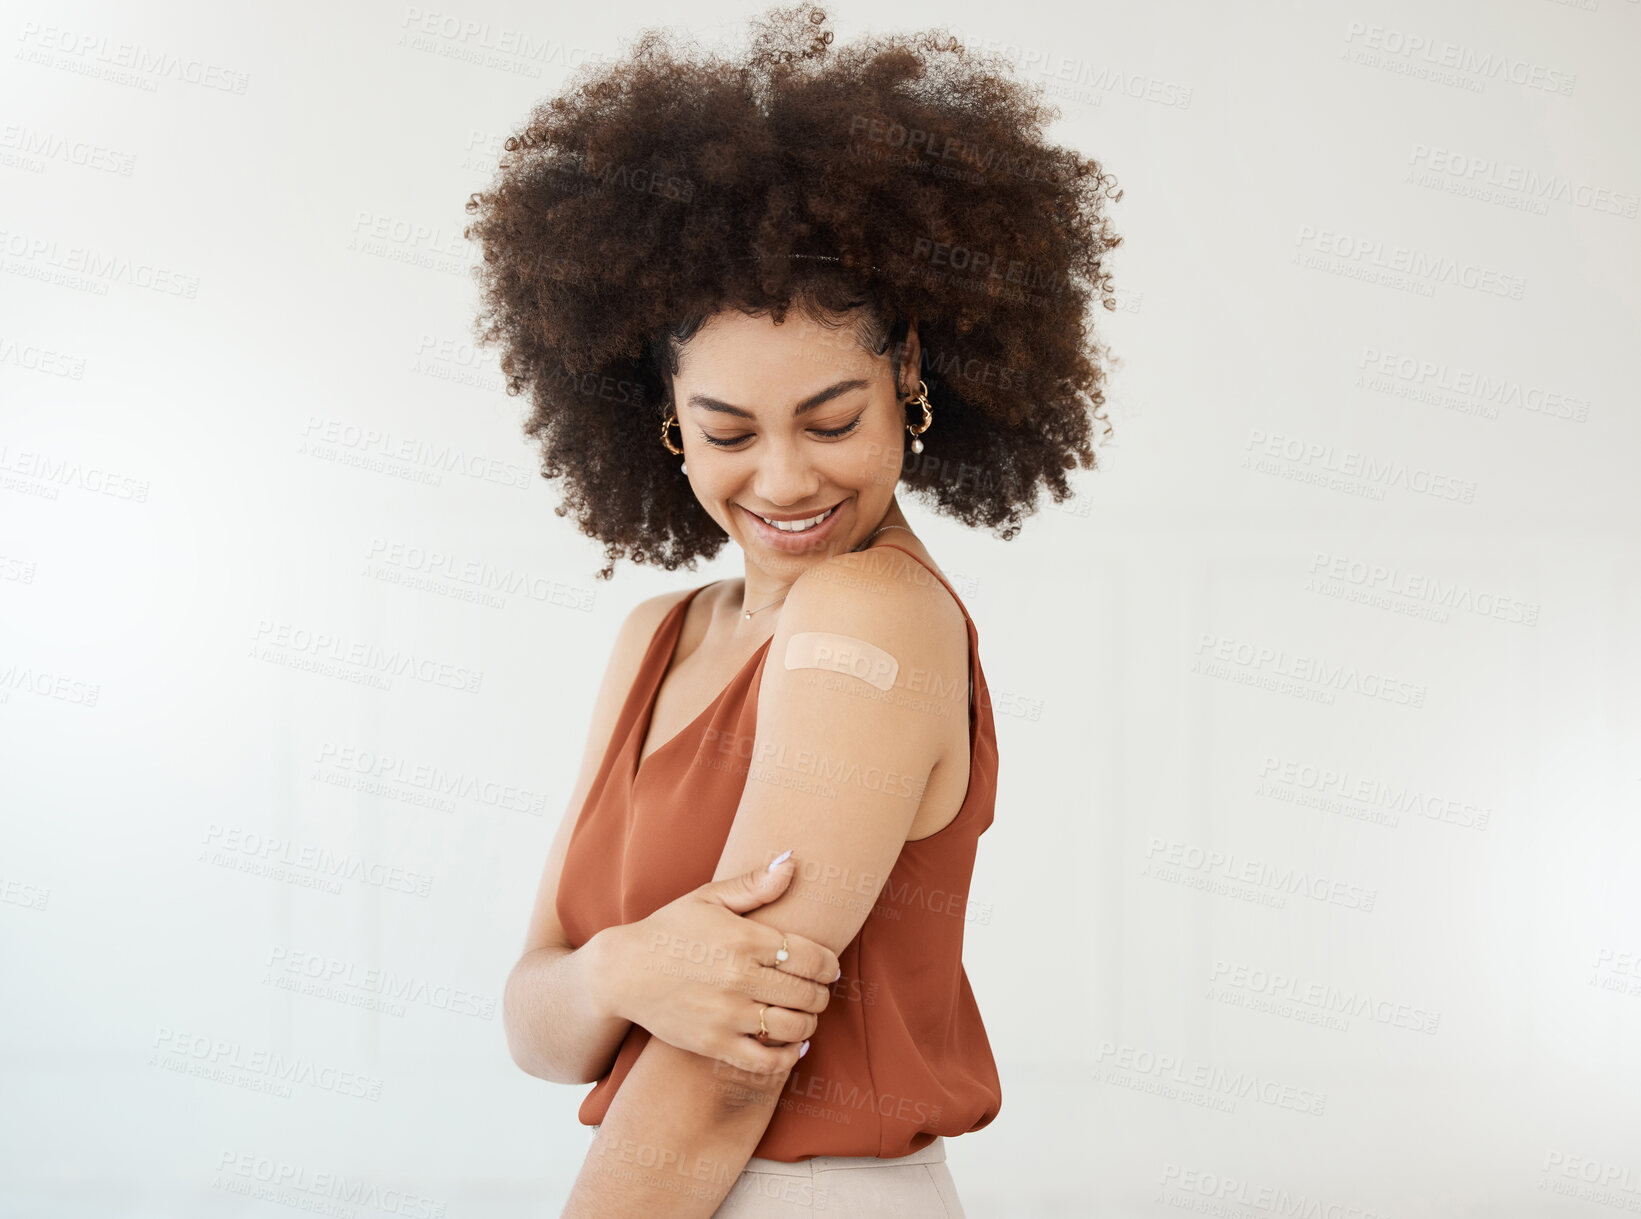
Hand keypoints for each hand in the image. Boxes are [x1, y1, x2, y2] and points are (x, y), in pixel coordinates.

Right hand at [597, 852, 837, 1074]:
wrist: (622, 971)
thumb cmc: (669, 929)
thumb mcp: (708, 897)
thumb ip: (754, 884)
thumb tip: (792, 862)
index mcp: (744, 939)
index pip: (810, 956)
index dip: (828, 965)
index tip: (828, 967)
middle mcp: (739, 978)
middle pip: (807, 993)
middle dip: (821, 993)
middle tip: (818, 991)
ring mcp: (727, 1014)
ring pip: (792, 1027)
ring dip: (809, 1022)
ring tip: (805, 1015)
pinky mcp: (714, 1044)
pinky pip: (766, 1062)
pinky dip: (789, 1057)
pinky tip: (792, 1045)